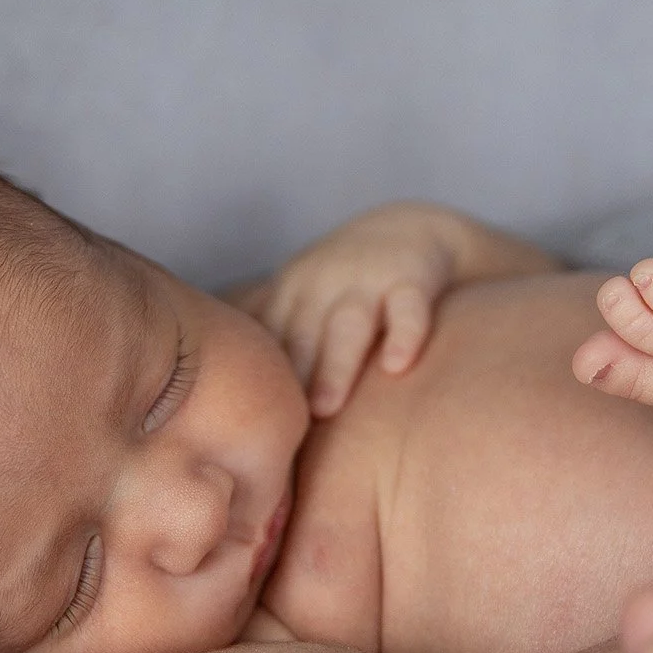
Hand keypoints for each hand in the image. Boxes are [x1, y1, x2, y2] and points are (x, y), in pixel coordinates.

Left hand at [251, 203, 464, 415]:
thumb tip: (239, 402)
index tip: (247, 423)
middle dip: (289, 377)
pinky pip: (409, 308)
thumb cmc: (347, 282)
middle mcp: (324, 283)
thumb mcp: (305, 297)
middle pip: (300, 335)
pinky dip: (405, 335)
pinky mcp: (412, 278)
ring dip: (334, 365)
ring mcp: (368, 280)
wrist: (412, 226)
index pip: (268, 340)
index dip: (258, 379)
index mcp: (291, 292)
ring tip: (326, 408)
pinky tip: (397, 366)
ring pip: (348, 324)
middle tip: (279, 425)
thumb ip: (278, 338)